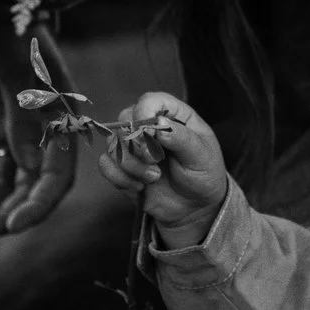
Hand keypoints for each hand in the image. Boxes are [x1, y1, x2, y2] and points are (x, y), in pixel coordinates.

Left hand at [0, 23, 80, 240]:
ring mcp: (18, 129)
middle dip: (11, 211)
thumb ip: (24, 119)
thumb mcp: (19, 74)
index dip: (38, 206)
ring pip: (8, 179)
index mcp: (60, 123)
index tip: (13, 226)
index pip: (56, 178)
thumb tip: (27, 164)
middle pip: (31, 186)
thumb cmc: (13, 34)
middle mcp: (42, 132)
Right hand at [100, 90, 227, 247]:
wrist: (194, 208)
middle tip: (154, 161)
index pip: (149, 101)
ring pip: (113, 144)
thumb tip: (159, 121)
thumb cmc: (203, 175)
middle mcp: (149, 126)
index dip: (145, 114)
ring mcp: (134, 147)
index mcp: (173, 115)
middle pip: (125, 120)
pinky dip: (120, 177)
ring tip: (154, 178)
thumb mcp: (201, 155)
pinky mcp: (122, 167)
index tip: (150, 134)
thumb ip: (181, 137)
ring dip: (132, 165)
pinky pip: (106, 164)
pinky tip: (140, 186)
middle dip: (137, 144)